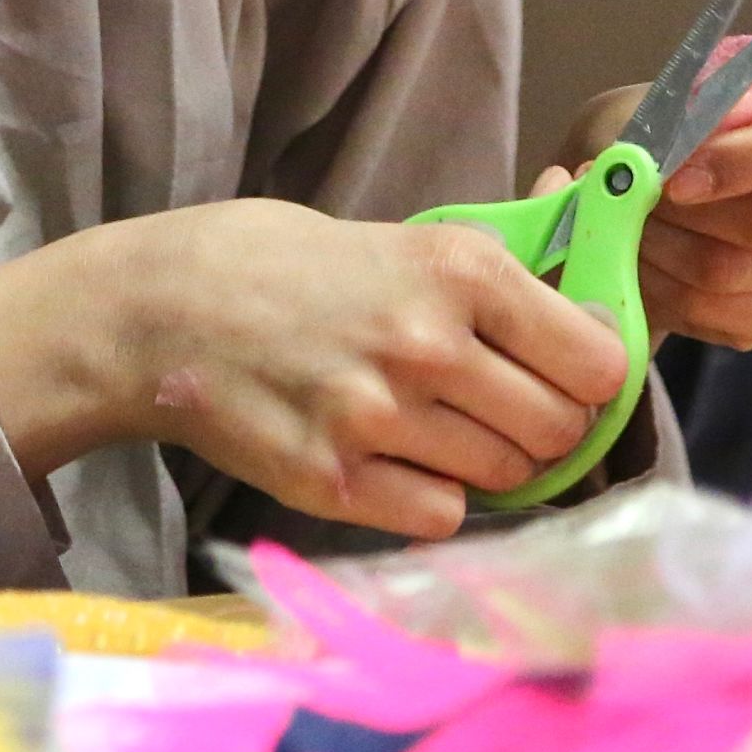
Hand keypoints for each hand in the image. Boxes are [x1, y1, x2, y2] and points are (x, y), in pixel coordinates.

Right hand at [0, 199, 631, 541]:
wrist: (155, 310)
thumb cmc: (275, 260)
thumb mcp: (394, 235)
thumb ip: (492, 268)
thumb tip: (587, 240)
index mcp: (459, 269)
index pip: (597, 359)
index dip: (592, 372)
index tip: (568, 369)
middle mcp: (429, 345)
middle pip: (561, 429)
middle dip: (547, 424)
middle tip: (503, 407)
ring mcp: (381, 420)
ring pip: (507, 477)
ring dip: (491, 462)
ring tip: (442, 430)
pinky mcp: (335, 484)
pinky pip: (442, 516)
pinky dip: (435, 497)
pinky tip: (399, 461)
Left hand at [560, 54, 751, 348]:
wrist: (666, 176)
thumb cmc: (674, 124)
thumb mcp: (669, 101)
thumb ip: (682, 118)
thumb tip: (694, 141)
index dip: (748, 161)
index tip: (675, 179)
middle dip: (689, 219)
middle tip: (635, 207)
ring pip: (748, 273)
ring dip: (670, 257)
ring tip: (631, 232)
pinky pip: (747, 320)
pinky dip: (681, 300)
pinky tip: (654, 272)